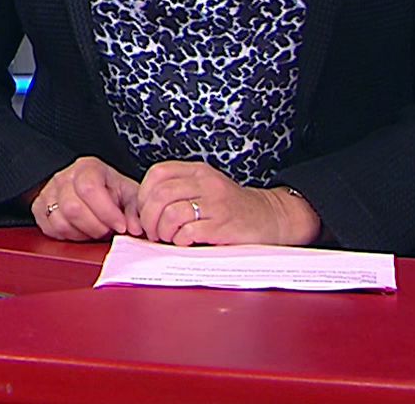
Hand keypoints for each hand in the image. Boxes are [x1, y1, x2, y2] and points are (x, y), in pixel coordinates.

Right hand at [30, 157, 143, 240]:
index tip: (120, 226)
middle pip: (73, 208)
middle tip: (107, 230)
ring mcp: (49, 192)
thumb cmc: (108, 191)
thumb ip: (134, 210)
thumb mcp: (127, 194)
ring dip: (82, 233)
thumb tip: (135, 228)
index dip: (106, 212)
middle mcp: (65, 177)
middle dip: (95, 227)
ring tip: (94, 229)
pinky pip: (50, 229)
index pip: (89, 188)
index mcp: (87, 168)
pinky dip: (68, 236)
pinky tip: (80, 230)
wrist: (86, 189)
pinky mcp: (39, 208)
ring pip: (60, 221)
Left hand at [135, 161, 322, 246]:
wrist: (271, 217)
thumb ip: (180, 189)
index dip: (143, 194)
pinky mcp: (223, 226)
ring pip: (171, 213)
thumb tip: (145, 208)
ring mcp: (216, 204)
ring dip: (163, 230)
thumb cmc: (232, 206)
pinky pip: (189, 232)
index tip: (144, 210)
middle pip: (160, 195)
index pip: (158, 173)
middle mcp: (207, 184)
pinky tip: (185, 242)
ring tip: (168, 237)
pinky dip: (180, 240)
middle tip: (152, 231)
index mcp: (199, 171)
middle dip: (148, 217)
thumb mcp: (207, 187)